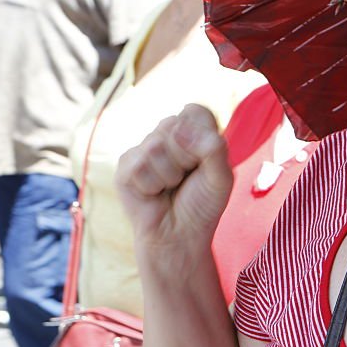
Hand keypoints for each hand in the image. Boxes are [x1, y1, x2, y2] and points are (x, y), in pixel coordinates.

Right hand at [115, 104, 232, 256]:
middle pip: (173, 125)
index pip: (195, 111)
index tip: (204, 159)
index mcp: (194, 130)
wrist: (180, 235)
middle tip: (186, 178)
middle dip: (186, 158)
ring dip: (169, 175)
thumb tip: (181, 130)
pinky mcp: (125, 165)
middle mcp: (168, 134)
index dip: (202, 136)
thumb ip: (213, 149)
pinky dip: (151, 186)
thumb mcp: (222, 177)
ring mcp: (145, 148)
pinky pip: (138, 165)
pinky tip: (154, 194)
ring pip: (154, 145)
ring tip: (170, 187)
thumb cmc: (203, 205)